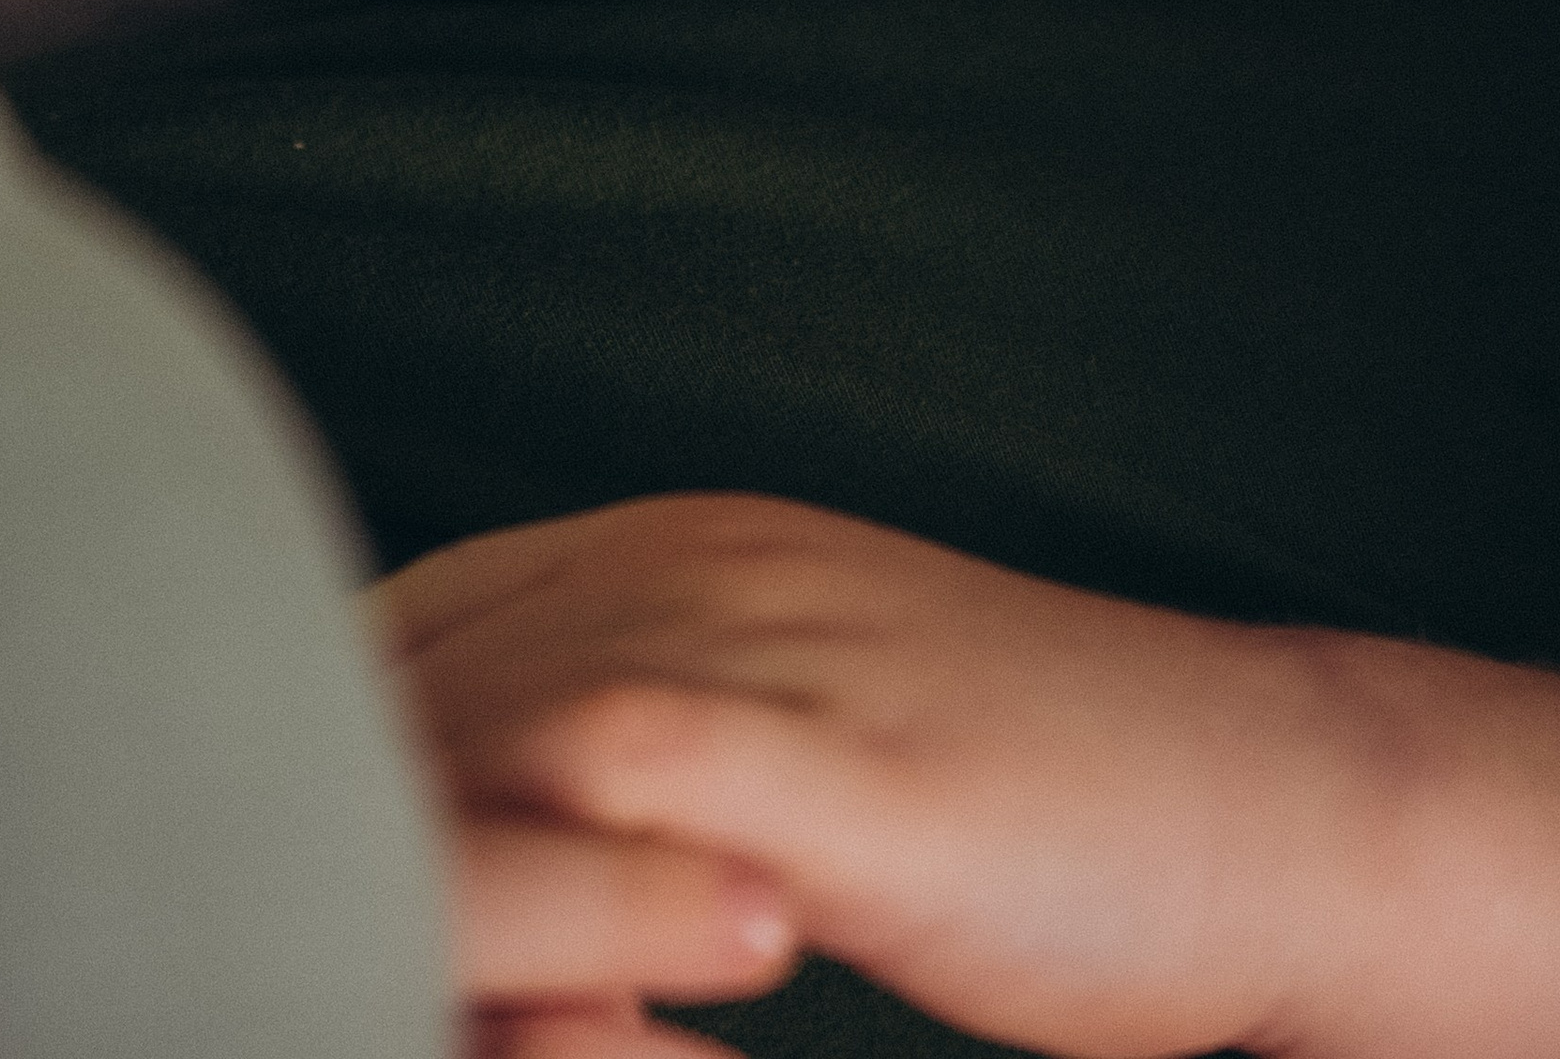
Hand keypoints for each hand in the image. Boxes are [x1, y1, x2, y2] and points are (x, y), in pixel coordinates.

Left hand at [375, 494, 1559, 1058]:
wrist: (1271, 802)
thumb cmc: (1030, 815)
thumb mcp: (785, 759)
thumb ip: (624, 790)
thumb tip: (473, 922)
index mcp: (667, 549)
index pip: (397, 634)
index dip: (314, 771)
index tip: (288, 897)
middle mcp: (688, 563)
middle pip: (398, 691)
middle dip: (334, 849)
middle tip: (339, 984)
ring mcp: (765, 647)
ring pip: (468, 742)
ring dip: (412, 905)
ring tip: (456, 1030)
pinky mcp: (842, 764)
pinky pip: (607, 793)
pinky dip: (534, 905)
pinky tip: (564, 1032)